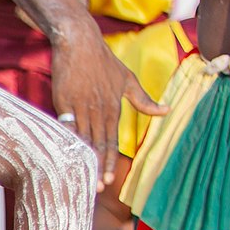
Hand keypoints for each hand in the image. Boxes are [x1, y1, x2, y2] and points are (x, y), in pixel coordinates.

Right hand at [49, 29, 157, 174]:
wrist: (79, 42)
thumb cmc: (103, 60)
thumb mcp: (127, 79)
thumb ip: (144, 100)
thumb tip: (167, 112)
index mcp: (113, 106)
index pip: (111, 140)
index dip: (109, 161)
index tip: (108, 179)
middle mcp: (98, 109)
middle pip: (98, 143)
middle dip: (98, 165)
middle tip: (98, 187)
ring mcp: (80, 105)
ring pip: (82, 137)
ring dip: (83, 157)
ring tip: (81, 176)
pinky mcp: (63, 100)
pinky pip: (65, 125)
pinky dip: (65, 140)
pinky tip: (63, 154)